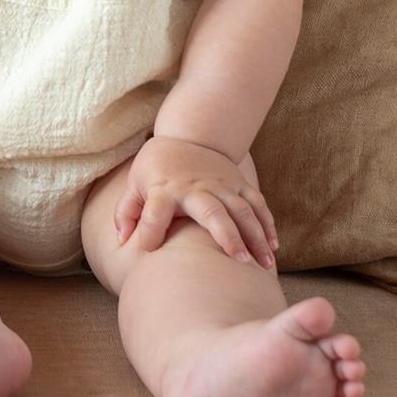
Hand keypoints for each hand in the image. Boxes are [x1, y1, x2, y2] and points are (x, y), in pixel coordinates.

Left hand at [113, 136, 279, 267]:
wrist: (188, 132)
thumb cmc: (157, 166)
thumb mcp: (135, 183)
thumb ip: (126, 212)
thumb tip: (122, 241)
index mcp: (164, 188)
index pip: (153, 211)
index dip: (148, 230)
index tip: (147, 250)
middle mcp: (194, 187)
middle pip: (211, 210)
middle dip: (227, 235)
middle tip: (240, 261)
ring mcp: (221, 184)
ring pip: (242, 210)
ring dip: (255, 235)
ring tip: (264, 264)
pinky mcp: (238, 182)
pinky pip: (257, 203)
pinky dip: (267, 224)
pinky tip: (273, 247)